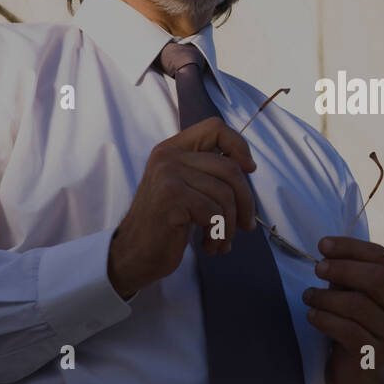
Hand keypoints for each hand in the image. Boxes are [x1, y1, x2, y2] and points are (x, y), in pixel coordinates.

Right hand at [107, 117, 256, 298]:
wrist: (134, 255)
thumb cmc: (166, 225)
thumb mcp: (187, 189)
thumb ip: (209, 173)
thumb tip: (249, 166)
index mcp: (172, 149)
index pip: (215, 127)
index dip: (239, 146)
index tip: (249, 169)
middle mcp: (168, 156)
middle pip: (230, 168)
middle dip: (246, 201)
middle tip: (246, 226)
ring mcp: (167, 175)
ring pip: (226, 195)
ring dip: (230, 226)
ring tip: (221, 242)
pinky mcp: (170, 197)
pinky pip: (215, 214)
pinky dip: (219, 235)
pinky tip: (209, 246)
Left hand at [302, 236, 383, 383]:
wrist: (365, 376)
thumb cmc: (359, 326)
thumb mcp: (358, 297)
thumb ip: (349, 277)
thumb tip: (326, 251)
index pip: (381, 257)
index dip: (350, 247)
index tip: (323, 245)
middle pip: (377, 277)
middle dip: (343, 268)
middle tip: (317, 268)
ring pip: (358, 305)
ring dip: (326, 297)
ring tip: (308, 296)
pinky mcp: (375, 355)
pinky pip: (347, 330)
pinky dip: (324, 319)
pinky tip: (311, 316)